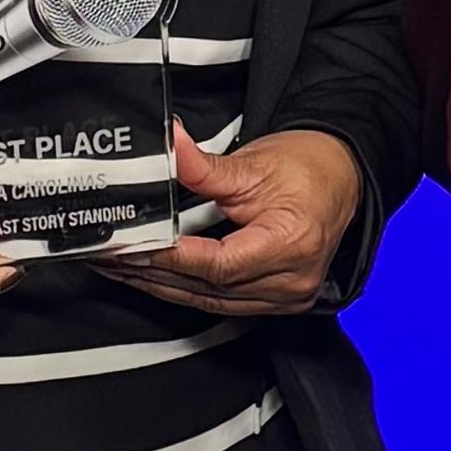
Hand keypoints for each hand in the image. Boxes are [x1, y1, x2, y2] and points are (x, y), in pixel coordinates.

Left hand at [103, 124, 365, 315]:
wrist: (341, 178)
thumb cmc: (307, 169)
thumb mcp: (254, 163)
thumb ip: (205, 167)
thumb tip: (171, 147)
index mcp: (290, 244)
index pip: (218, 264)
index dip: (170, 257)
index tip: (131, 247)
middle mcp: (291, 281)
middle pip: (208, 289)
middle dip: (152, 273)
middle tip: (109, 259)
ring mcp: (286, 297)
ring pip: (210, 302)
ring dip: (162, 286)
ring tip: (121, 269)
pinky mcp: (277, 301)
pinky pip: (222, 303)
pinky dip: (186, 290)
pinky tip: (155, 279)